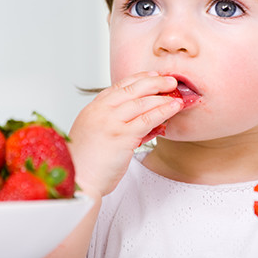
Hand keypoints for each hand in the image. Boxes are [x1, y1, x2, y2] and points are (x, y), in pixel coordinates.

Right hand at [67, 71, 181, 197]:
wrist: (79, 181)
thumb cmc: (87, 163)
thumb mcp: (97, 135)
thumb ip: (116, 124)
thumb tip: (144, 119)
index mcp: (93, 109)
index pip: (119, 86)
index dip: (139, 79)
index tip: (153, 76)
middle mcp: (101, 111)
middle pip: (132, 89)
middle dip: (154, 82)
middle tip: (170, 81)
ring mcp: (111, 122)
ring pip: (142, 102)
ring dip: (162, 96)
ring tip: (177, 95)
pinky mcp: (122, 136)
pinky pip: (148, 119)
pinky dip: (163, 111)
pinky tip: (174, 108)